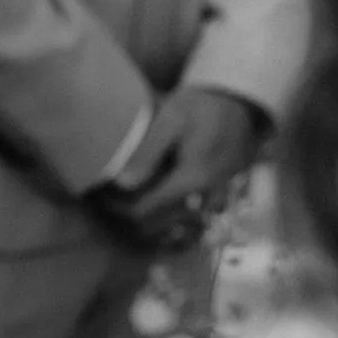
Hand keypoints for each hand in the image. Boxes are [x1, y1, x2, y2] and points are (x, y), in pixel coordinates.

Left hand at [98, 87, 263, 251]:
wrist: (241, 106)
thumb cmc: (202, 107)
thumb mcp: (171, 118)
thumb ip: (148, 152)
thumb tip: (122, 185)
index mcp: (192, 180)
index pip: (142, 211)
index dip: (114, 206)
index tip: (95, 192)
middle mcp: (206, 201)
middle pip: (153, 225)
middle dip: (125, 213)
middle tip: (106, 195)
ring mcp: (216, 206)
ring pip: (171, 231)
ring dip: (145, 220)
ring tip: (125, 197)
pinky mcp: (220, 204)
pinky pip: (190, 229)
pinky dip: (167, 223)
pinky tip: (153, 205)